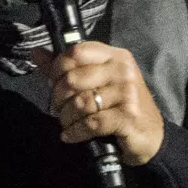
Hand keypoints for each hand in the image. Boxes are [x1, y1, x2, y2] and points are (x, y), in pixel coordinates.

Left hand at [49, 40, 165, 165]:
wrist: (151, 136)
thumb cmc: (121, 107)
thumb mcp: (98, 82)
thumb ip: (67, 68)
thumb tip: (36, 53)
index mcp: (115, 56)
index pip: (77, 52)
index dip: (58, 68)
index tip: (54, 83)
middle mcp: (123, 70)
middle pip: (73, 79)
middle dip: (59, 98)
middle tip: (60, 109)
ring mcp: (127, 93)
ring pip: (80, 103)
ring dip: (66, 118)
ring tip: (67, 124)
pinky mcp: (127, 117)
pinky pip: (90, 123)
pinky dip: (75, 132)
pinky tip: (71, 135)